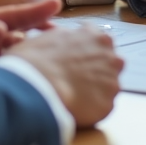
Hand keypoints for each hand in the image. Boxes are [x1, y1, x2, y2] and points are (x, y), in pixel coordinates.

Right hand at [7, 25, 122, 127]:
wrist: (35, 86)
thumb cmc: (34, 60)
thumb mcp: (47, 37)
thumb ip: (64, 37)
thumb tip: (63, 41)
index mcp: (95, 35)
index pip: (100, 40)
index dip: (88, 50)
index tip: (79, 58)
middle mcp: (110, 55)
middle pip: (111, 63)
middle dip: (99, 70)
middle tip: (79, 79)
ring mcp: (111, 81)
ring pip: (108, 86)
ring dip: (96, 90)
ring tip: (76, 96)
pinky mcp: (108, 105)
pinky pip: (102, 107)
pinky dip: (92, 109)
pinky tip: (76, 108)